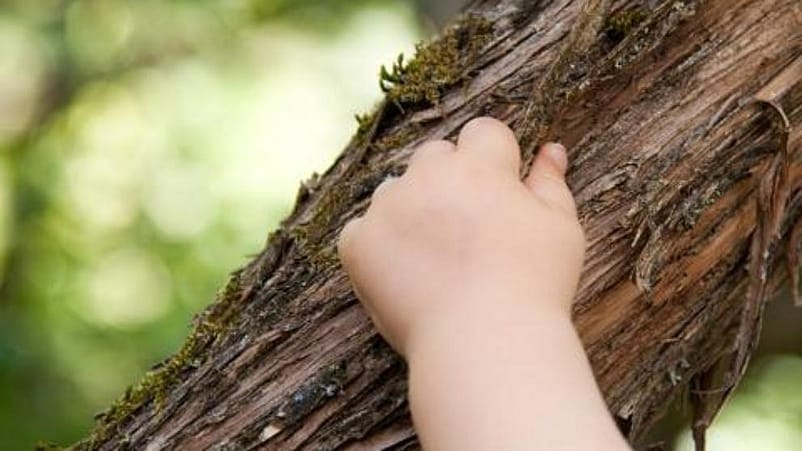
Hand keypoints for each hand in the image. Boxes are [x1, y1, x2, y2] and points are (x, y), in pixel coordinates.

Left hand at [337, 117, 584, 354]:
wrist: (484, 342)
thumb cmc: (534, 285)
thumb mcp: (560, 228)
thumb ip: (550, 182)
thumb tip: (550, 149)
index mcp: (479, 165)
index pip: (483, 131)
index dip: (494, 160)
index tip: (499, 192)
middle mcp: (428, 175)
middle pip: (435, 155)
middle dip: (450, 180)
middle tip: (467, 230)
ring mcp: (388, 207)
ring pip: (396, 190)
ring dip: (411, 209)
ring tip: (436, 258)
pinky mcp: (358, 242)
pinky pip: (362, 230)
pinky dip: (378, 246)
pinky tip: (405, 274)